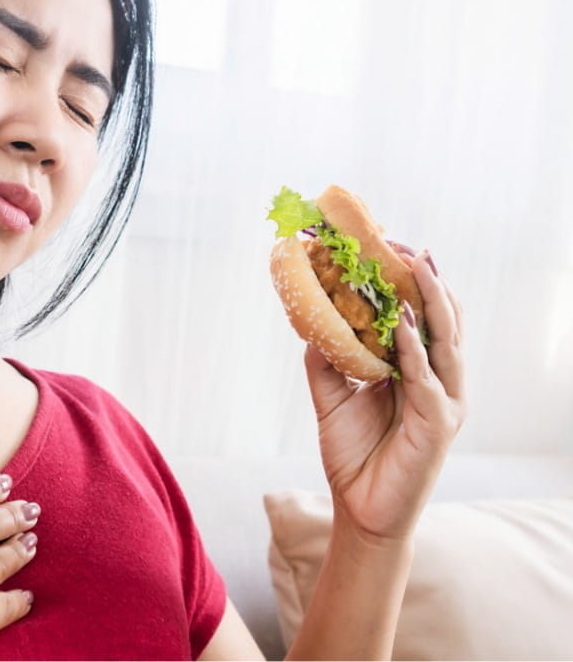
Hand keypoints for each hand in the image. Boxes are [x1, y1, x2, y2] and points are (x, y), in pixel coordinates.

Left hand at [304, 247, 465, 541]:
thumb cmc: (354, 454)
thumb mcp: (332, 396)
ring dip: (432, 303)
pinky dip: (416, 350)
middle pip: (443, 321)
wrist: (359, 509)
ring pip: (446, 342)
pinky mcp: (440, 424)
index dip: (412, 283)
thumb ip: (327, 359)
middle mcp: (438, 382)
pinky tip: (403, 324)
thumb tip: (311, 321)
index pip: (423, 317)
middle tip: (410, 247)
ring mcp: (444, 402)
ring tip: (418, 268)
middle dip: (428, 281)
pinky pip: (428, 380)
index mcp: (418, 372)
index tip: (392, 248)